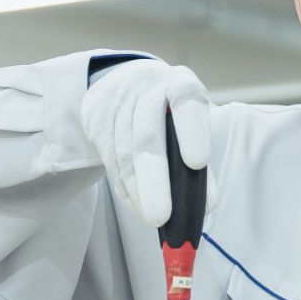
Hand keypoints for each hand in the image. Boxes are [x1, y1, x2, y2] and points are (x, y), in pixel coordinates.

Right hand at [79, 58, 210, 225]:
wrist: (125, 80)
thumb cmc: (169, 109)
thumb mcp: (190, 119)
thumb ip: (198, 156)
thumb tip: (205, 205)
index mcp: (180, 83)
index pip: (187, 102)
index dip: (192, 132)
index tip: (197, 164)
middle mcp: (146, 89)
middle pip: (147, 137)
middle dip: (155, 181)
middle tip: (163, 217)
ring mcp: (116, 103)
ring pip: (124, 154)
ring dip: (139, 192)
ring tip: (154, 219)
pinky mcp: (95, 120)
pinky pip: (110, 162)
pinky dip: (126, 189)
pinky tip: (139, 205)